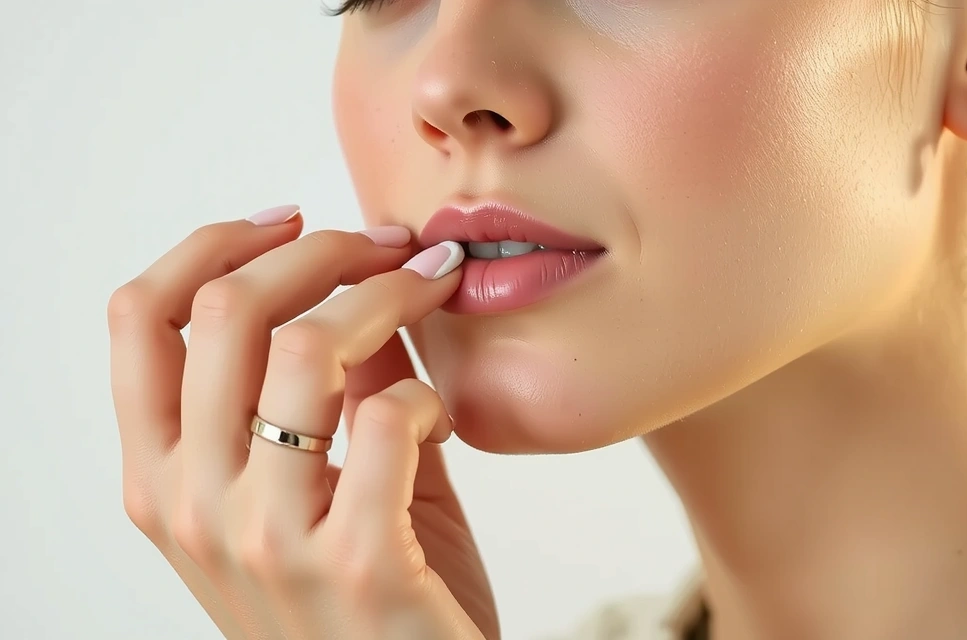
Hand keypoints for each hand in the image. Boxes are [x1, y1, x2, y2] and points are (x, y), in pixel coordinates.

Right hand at [108, 210, 499, 639]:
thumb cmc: (361, 600)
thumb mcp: (308, 489)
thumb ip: (323, 389)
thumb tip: (355, 282)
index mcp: (162, 479)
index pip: (140, 317)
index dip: (214, 245)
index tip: (289, 219)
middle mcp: (191, 505)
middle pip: (228, 310)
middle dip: (325, 249)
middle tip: (391, 245)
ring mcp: (267, 538)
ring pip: (308, 347)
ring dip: (387, 296)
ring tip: (429, 296)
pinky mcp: (355, 561)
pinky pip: (386, 417)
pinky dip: (424, 394)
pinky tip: (437, 417)